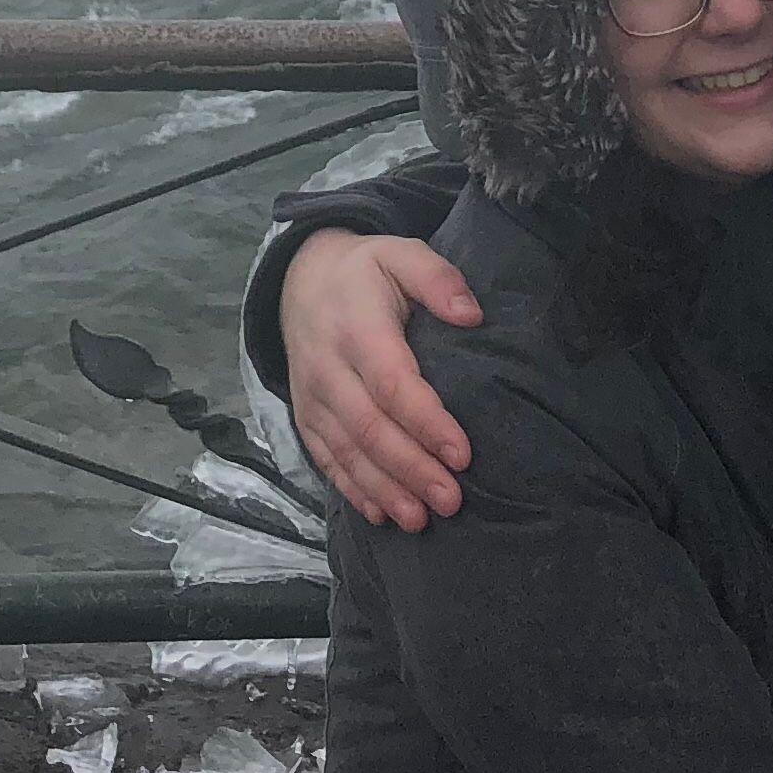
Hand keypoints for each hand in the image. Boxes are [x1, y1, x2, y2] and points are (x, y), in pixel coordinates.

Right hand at [280, 230, 481, 528]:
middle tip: (451, 500)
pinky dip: (353, 490)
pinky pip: (326, 459)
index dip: (427, 423)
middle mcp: (328, 367)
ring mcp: (312, 396)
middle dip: (411, 469)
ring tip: (420, 519)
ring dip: (384, 490)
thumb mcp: (401, 253)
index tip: (463, 454)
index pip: (393, 384)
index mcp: (356, 327)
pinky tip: (381, 514)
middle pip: (369, 427)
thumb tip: (471, 315)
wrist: (301, 280)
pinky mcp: (305, 416)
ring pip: (346, 451)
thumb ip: (437, 277)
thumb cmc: (366, 272)